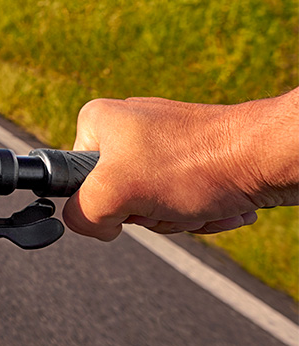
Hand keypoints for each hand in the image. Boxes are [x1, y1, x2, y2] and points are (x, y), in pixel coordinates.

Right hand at [62, 91, 298, 239]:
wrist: (270, 157)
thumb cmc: (196, 164)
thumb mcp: (114, 192)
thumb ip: (79, 213)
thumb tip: (83, 224)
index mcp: (98, 122)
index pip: (76, 182)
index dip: (103, 204)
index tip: (130, 201)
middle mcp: (129, 128)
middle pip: (118, 198)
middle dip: (150, 215)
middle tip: (169, 204)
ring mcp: (165, 143)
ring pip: (154, 205)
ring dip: (180, 217)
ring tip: (200, 202)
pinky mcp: (195, 158)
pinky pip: (183, 200)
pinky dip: (201, 212)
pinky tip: (220, 205)